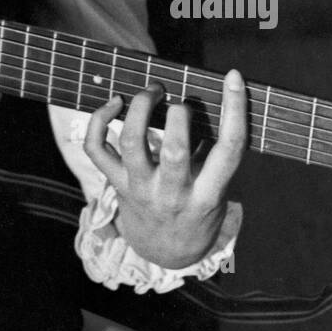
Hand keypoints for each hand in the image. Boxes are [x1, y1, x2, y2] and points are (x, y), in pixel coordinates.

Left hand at [83, 69, 246, 267]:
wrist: (165, 252)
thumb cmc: (197, 212)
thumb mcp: (216, 192)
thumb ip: (215, 156)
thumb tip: (216, 103)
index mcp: (207, 195)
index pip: (228, 150)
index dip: (235, 110)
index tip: (234, 77)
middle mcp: (172, 194)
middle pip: (174, 150)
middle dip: (179, 115)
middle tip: (181, 102)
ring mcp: (141, 189)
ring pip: (132, 144)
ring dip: (141, 109)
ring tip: (153, 92)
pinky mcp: (116, 184)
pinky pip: (97, 149)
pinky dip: (99, 121)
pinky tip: (114, 103)